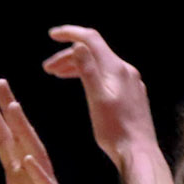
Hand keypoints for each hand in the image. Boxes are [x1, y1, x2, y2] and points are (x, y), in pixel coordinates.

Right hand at [42, 26, 179, 183]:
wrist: (137, 149)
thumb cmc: (113, 130)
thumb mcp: (96, 98)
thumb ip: (87, 70)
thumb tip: (77, 45)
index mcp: (115, 69)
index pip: (91, 40)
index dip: (70, 34)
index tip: (51, 35)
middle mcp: (124, 70)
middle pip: (93, 52)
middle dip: (67, 56)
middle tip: (46, 68)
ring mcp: (128, 81)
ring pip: (99, 65)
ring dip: (76, 66)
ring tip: (56, 75)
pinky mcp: (129, 93)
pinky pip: (105, 75)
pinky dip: (88, 75)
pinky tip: (80, 85)